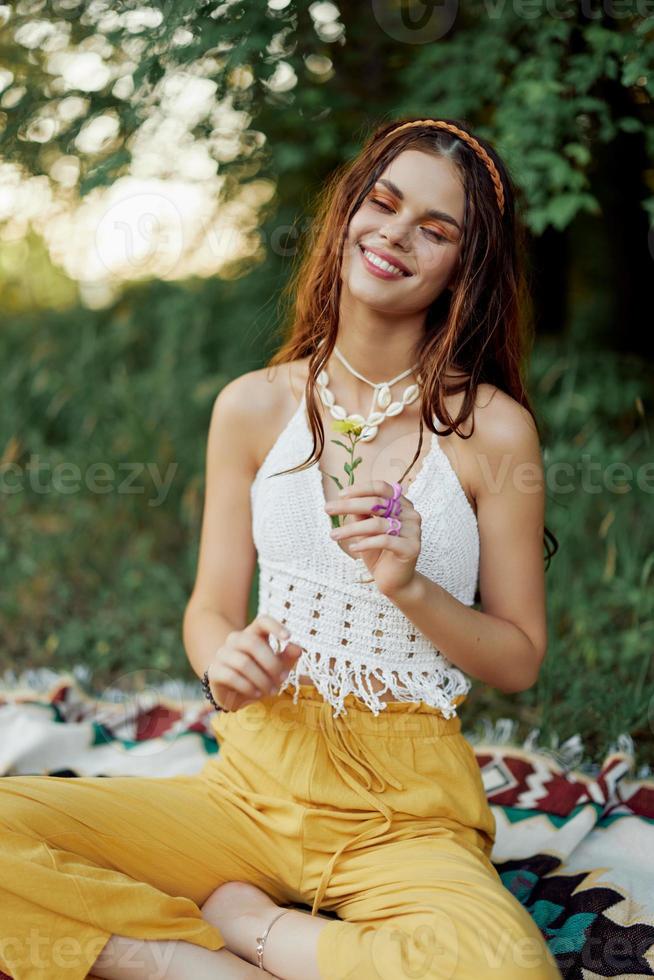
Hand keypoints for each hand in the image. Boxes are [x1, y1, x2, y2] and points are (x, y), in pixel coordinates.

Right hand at [206, 615, 302, 710]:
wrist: (235, 694)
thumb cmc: (260, 675)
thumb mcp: (277, 667)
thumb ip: (288, 657)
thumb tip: (298, 649)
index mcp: (253, 634)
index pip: (261, 621)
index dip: (274, 625)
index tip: (288, 637)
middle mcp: (235, 640)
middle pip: (252, 642)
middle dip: (271, 663)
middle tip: (283, 678)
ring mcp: (223, 654)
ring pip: (243, 663)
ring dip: (261, 679)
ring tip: (271, 691)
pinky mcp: (215, 671)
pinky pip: (232, 676)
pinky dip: (248, 687)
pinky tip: (257, 694)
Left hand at [325, 480, 420, 596]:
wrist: (395, 581)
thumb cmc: (379, 553)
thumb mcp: (366, 531)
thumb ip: (361, 515)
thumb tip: (345, 500)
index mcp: (402, 505)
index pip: (382, 488)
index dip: (360, 489)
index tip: (340, 495)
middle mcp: (411, 514)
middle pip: (378, 503)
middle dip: (349, 505)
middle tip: (328, 509)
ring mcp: (413, 531)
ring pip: (378, 524)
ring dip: (352, 529)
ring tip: (334, 535)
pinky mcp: (411, 548)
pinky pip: (384, 540)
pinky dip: (366, 543)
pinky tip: (353, 548)